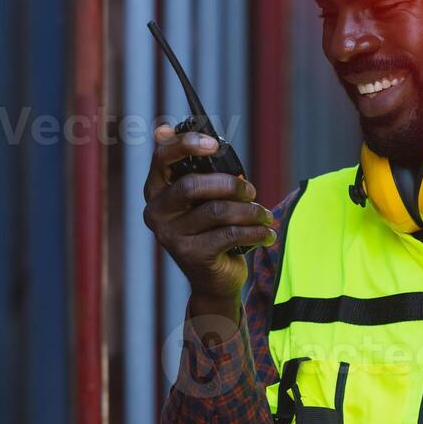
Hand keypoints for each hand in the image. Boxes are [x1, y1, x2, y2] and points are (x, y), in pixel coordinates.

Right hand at [143, 124, 275, 308]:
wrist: (213, 281)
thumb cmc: (211, 230)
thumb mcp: (205, 200)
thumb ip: (204, 172)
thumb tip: (211, 142)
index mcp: (156, 190)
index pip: (162, 157)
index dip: (185, 143)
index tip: (213, 143)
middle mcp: (156, 212)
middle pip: (191, 185)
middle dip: (230, 184)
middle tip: (251, 191)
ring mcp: (171, 236)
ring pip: (217, 210)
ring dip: (250, 211)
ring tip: (265, 216)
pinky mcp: (192, 255)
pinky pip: (230, 234)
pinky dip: (255, 232)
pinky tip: (266, 234)